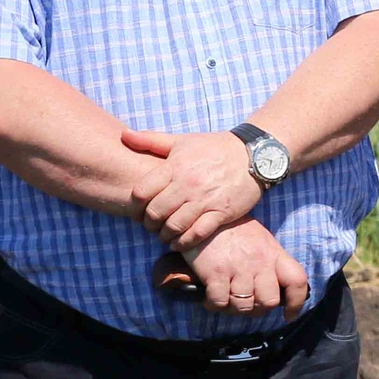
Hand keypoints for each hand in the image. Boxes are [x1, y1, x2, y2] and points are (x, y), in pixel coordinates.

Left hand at [124, 129, 261, 244]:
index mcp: (175, 166)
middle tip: (151, 226)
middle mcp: (187, 184)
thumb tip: (123, 135)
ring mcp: (205, 199)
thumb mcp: (182, 141)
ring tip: (164, 236)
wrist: (255, 155)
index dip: (135, 205)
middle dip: (149, 223)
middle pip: (156, 212)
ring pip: (174, 226)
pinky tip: (179, 243)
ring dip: (164, 235)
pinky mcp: (221, 212)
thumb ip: (151, 140)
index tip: (139, 210)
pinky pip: (197, 233)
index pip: (142, 192)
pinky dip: (184, 242)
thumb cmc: (215, 148)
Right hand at [181, 219, 307, 315]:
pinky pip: (220, 302)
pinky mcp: (215, 273)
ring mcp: (238, 268)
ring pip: (244, 306)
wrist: (205, 214)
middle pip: (269, 302)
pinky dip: (214, 305)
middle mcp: (260, 262)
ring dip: (233, 308)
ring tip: (226, 299)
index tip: (289, 315)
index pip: (297, 281)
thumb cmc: (234, 229)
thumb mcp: (261, 240)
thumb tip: (274, 288)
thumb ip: (270, 262)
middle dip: (258, 309)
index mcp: (275, 253)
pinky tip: (210, 298)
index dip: (296, 303)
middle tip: (246, 304)